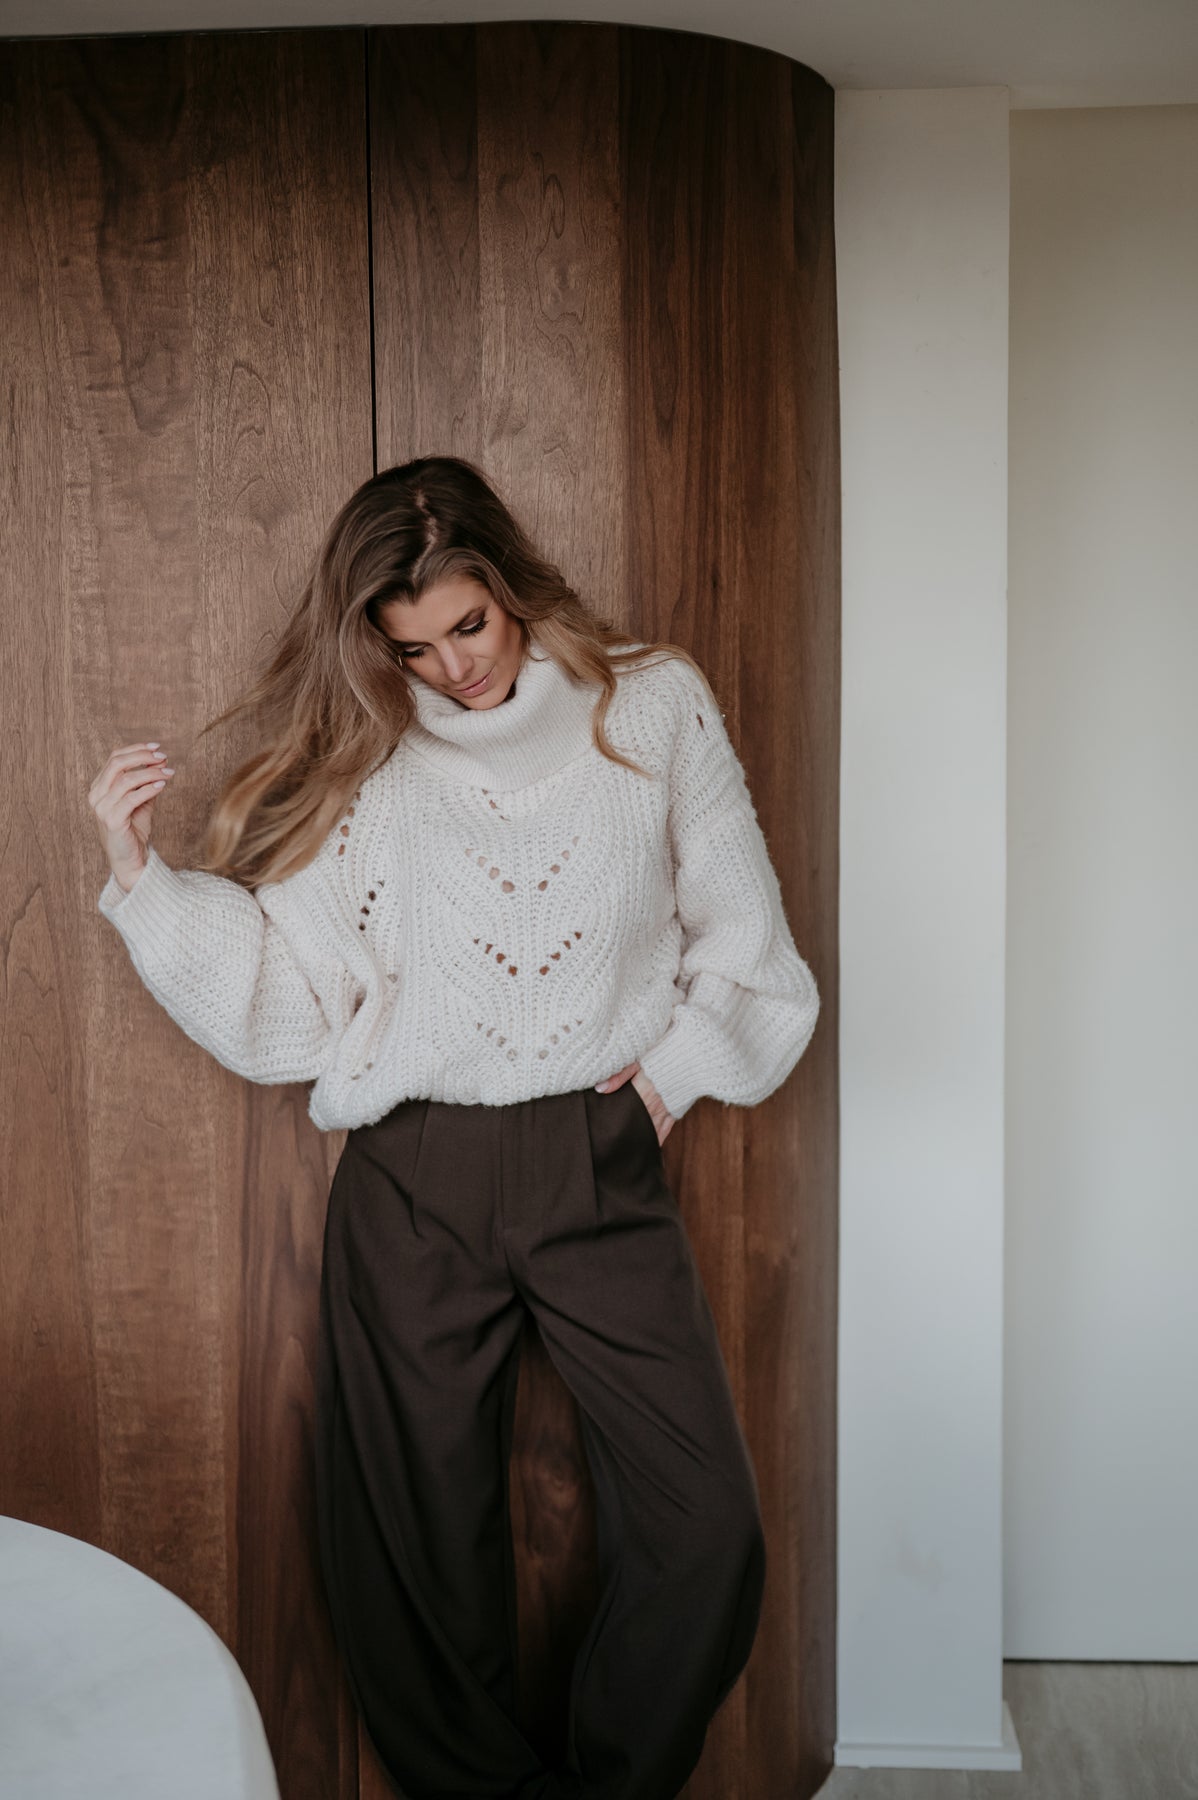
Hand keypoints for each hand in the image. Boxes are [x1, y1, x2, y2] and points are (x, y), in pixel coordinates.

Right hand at [88, 741, 176, 894]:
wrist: (131, 859)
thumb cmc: (134, 830)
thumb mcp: (141, 800)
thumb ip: (146, 782)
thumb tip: (161, 761)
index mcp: (99, 788)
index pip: (114, 759)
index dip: (136, 750)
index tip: (157, 748)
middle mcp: (96, 796)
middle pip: (117, 764)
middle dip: (142, 757)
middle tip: (163, 757)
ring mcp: (102, 809)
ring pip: (126, 780)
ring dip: (151, 773)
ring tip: (169, 772)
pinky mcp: (112, 821)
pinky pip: (132, 798)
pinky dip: (149, 789)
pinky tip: (162, 785)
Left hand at [594, 1061, 674, 1146]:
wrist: (693, 1056)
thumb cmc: (664, 1054)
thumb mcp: (638, 1060)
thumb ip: (619, 1075)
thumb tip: (600, 1088)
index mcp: (642, 1092)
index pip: (625, 1113)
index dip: (615, 1123)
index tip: (606, 1133)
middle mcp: (653, 1104)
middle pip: (636, 1124)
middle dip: (626, 1135)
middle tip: (613, 1146)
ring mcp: (666, 1110)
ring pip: (650, 1130)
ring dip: (640, 1139)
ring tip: (629, 1151)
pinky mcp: (676, 1110)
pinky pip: (666, 1130)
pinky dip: (657, 1138)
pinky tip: (650, 1146)